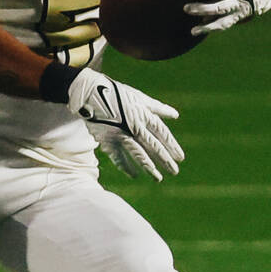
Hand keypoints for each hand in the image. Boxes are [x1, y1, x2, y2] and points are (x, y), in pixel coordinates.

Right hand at [67, 67, 182, 181]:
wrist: (90, 93)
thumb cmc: (117, 94)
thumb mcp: (139, 98)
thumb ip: (157, 108)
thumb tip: (175, 115)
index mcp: (143, 114)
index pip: (162, 133)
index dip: (172, 145)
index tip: (180, 158)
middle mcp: (134, 125)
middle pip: (153, 145)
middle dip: (165, 160)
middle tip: (174, 171)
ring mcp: (120, 133)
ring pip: (138, 153)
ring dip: (149, 166)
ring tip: (158, 178)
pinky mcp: (106, 139)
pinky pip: (117, 156)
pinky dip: (126, 166)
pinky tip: (134, 175)